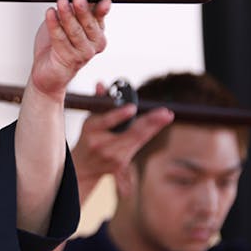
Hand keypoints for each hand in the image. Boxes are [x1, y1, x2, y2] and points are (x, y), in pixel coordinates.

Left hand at [28, 0, 109, 102]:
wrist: (47, 72)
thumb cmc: (57, 47)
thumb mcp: (68, 24)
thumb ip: (75, 11)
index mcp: (97, 33)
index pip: (100, 17)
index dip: (100, 9)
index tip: (99, 0)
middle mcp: (93, 45)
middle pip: (88, 24)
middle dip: (83, 10)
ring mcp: (82, 54)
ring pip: (74, 31)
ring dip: (67, 15)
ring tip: (61, 3)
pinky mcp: (68, 59)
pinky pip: (59, 39)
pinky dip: (54, 24)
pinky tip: (50, 14)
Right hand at [71, 82, 173, 202]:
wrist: (83, 168)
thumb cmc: (88, 137)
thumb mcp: (89, 120)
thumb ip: (98, 102)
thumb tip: (101, 83)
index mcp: (91, 130)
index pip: (106, 121)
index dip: (119, 115)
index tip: (132, 108)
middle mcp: (101, 144)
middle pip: (129, 133)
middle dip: (149, 122)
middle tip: (164, 113)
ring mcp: (112, 156)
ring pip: (137, 139)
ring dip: (154, 127)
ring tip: (167, 116)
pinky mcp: (121, 163)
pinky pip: (138, 145)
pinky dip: (149, 133)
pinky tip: (159, 125)